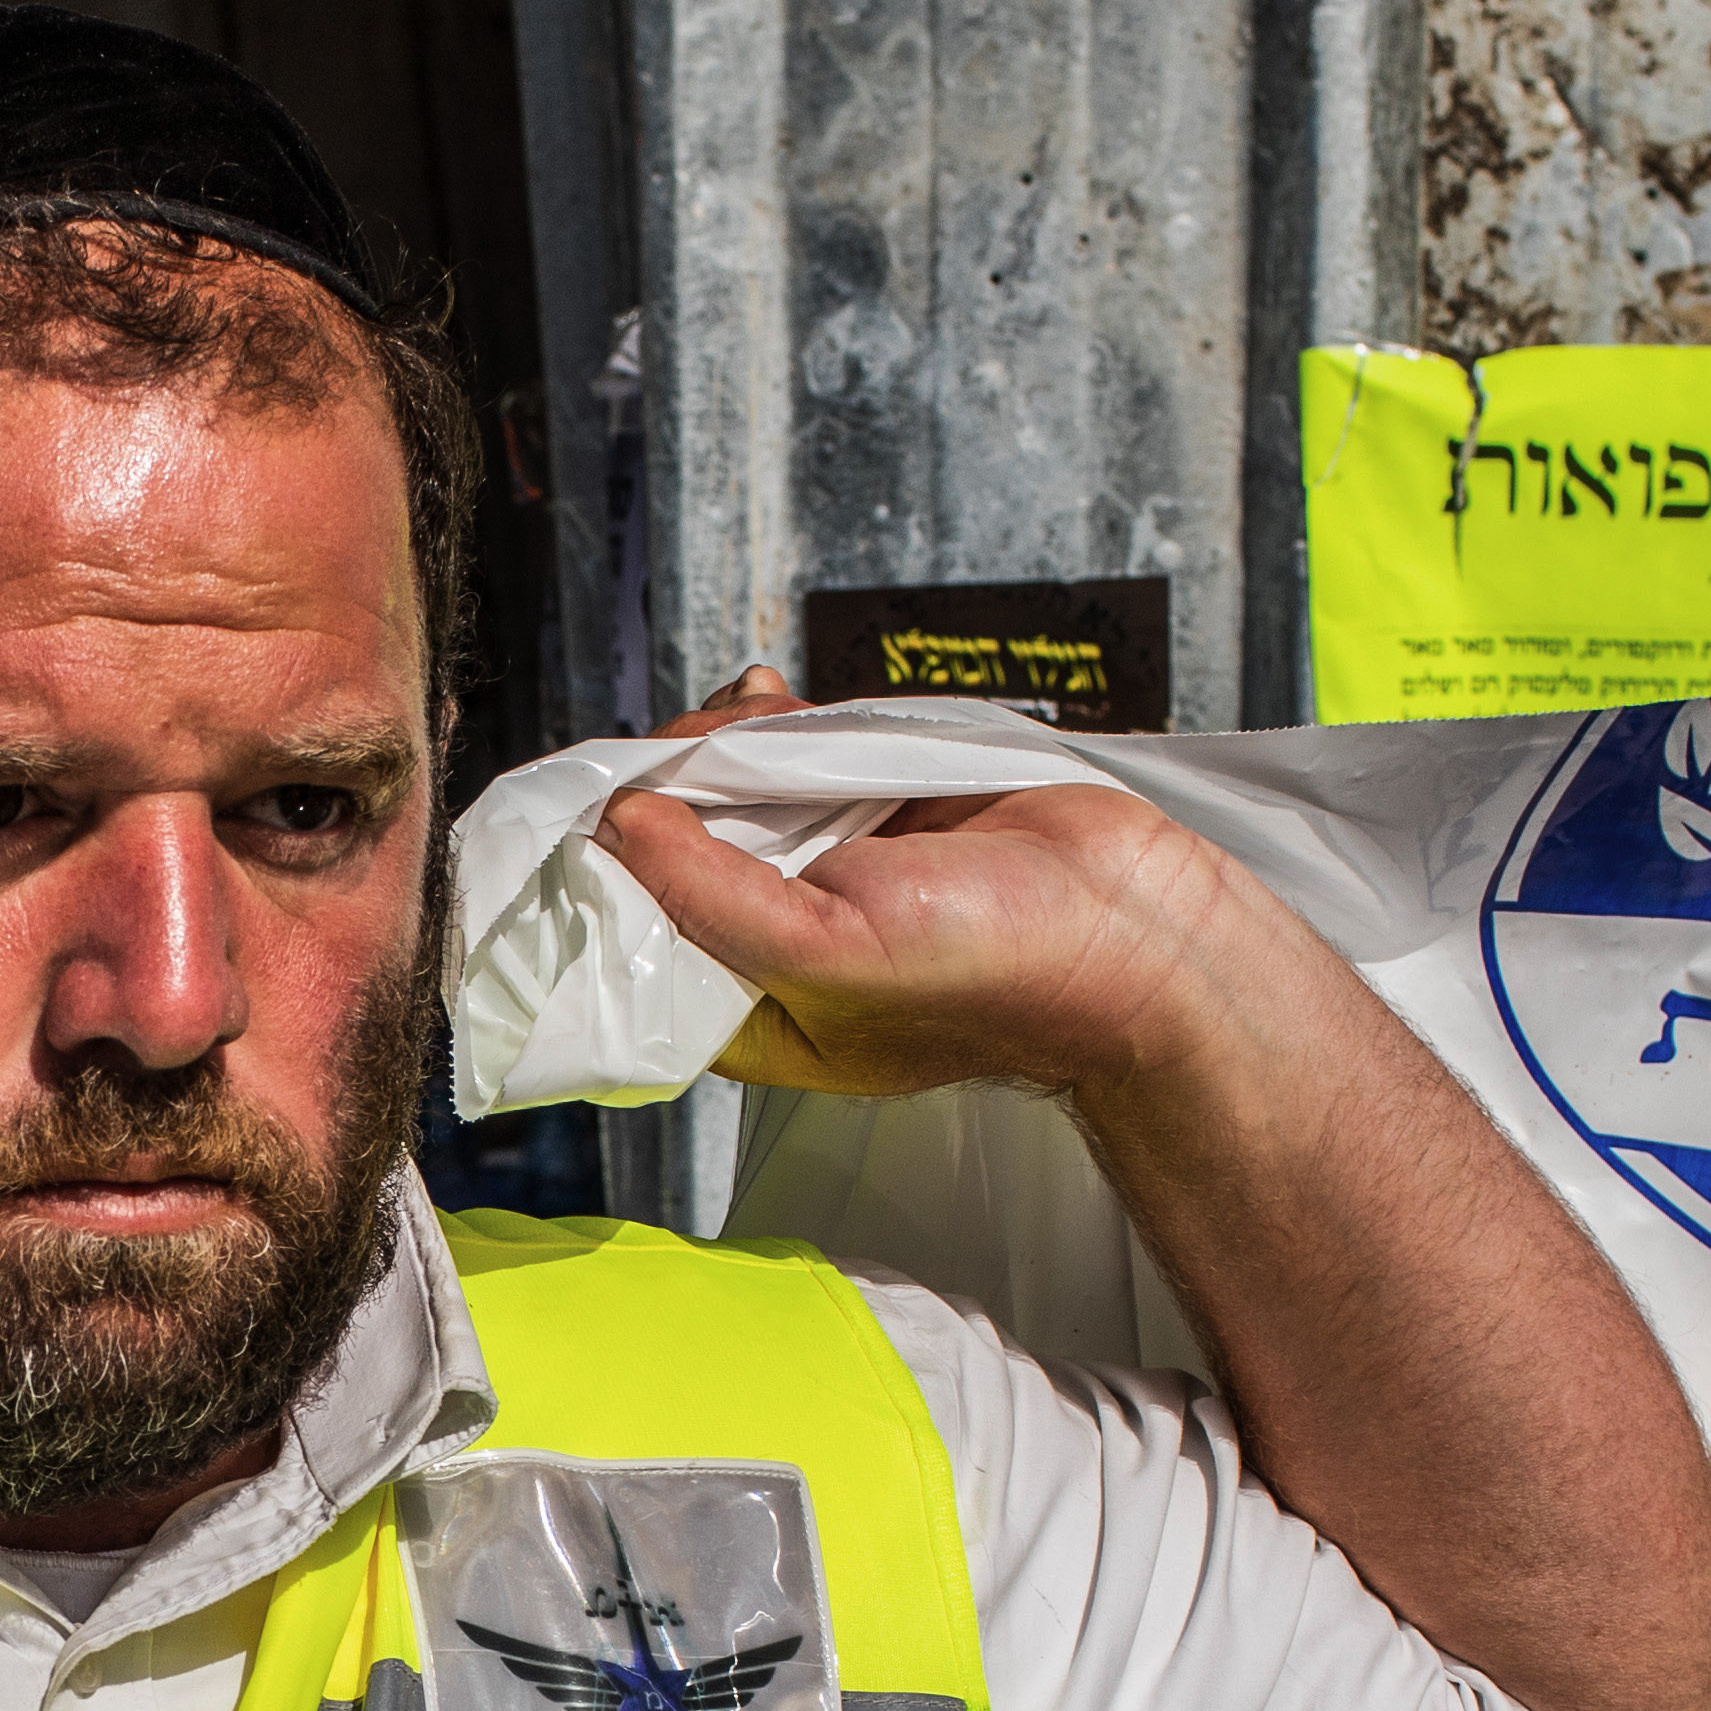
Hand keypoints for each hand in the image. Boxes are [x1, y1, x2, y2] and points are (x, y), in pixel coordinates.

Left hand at [593, 666, 1252, 1109]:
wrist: (1126, 921)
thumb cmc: (991, 976)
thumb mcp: (822, 955)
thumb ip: (709, 897)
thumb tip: (623, 822)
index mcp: (750, 1011)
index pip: (634, 944)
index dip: (602, 874)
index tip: (584, 812)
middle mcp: (776, 941)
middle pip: (669, 853)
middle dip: (663, 788)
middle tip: (675, 755)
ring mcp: (822, 865)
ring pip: (724, 790)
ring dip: (716, 742)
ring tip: (737, 721)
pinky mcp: (869, 802)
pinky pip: (790, 752)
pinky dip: (772, 719)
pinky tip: (767, 699)